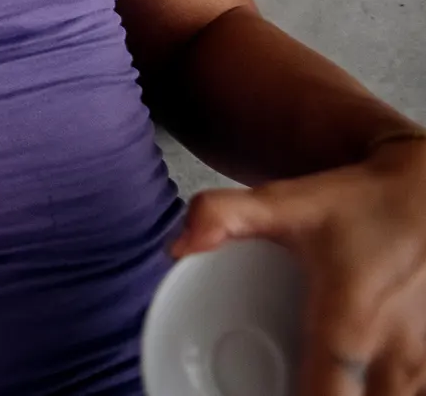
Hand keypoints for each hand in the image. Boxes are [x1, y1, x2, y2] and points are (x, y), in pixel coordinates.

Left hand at [174, 134, 425, 394]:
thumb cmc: (360, 205)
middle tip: (283, 389)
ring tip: (319, 385)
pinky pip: (416, 395)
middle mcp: (395, 359)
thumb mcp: (287, 202)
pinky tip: (360, 383)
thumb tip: (177, 247)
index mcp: (349, 328)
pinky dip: (385, 395)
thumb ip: (222, 216)